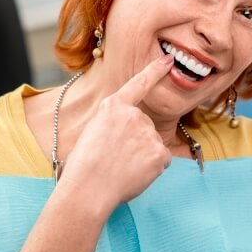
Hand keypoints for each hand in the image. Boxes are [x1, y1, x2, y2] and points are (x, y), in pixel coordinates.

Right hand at [57, 54, 173, 210]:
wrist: (87, 190)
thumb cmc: (83, 166)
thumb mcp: (92, 131)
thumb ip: (114, 123)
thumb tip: (127, 134)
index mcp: (113, 106)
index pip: (139, 83)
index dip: (155, 70)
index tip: (168, 60)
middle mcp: (134, 115)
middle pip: (144, 125)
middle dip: (135, 141)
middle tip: (115, 158)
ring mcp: (148, 133)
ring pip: (152, 143)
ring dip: (142, 155)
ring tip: (121, 168)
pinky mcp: (159, 152)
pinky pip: (162, 159)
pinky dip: (152, 168)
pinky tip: (134, 174)